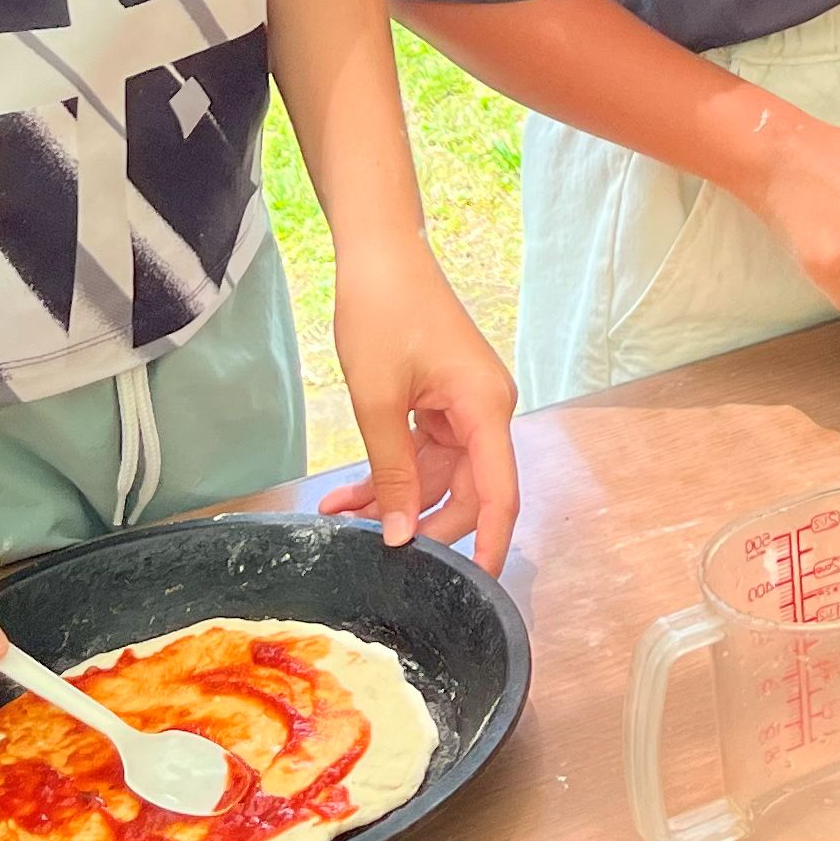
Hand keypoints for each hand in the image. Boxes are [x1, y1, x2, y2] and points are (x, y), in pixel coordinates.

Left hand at [318, 239, 521, 572]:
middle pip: (470, 491)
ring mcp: (466, 405)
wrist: (378, 253)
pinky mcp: (444, 400)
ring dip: (395, 499)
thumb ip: (392, 473)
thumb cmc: (382, 312)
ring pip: (441, 476)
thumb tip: (402, 535)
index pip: (500, 493)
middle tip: (376, 549)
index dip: (492, 544)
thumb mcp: (377, 400)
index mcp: (485, 407)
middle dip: (424, 523)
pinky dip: (391, 472)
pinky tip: (348, 495)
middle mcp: (487, 410)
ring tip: (339, 516)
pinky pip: (425, 453)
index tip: (475, 588)